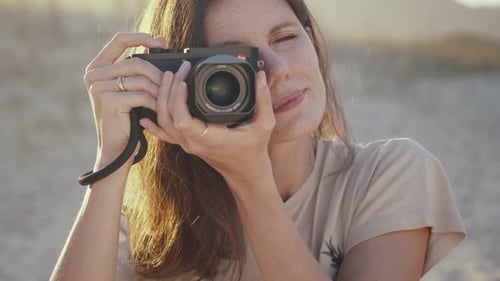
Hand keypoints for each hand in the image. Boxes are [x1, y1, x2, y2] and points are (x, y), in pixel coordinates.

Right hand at [83, 32, 163, 166]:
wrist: (116, 150)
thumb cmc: (126, 120)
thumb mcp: (130, 89)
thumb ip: (137, 69)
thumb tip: (159, 41)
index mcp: (96, 67)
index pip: (119, 40)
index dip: (141, 37)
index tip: (160, 41)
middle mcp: (93, 75)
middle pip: (136, 62)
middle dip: (157, 74)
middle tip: (171, 84)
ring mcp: (99, 87)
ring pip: (141, 79)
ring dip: (158, 91)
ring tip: (164, 101)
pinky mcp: (109, 100)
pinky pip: (142, 95)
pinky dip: (154, 103)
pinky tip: (158, 110)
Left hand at [141, 66, 276, 183]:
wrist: (246, 171)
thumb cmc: (254, 149)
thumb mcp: (264, 124)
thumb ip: (263, 99)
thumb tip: (262, 76)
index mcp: (210, 138)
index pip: (183, 120)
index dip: (178, 100)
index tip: (185, 81)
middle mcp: (194, 142)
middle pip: (169, 117)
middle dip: (169, 91)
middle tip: (179, 71)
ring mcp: (188, 144)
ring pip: (164, 123)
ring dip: (162, 100)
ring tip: (167, 79)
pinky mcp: (187, 144)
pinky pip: (165, 135)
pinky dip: (153, 125)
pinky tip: (144, 117)